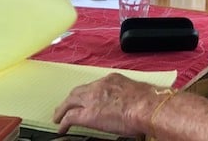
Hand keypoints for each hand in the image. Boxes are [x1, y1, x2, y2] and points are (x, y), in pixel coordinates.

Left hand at [53, 73, 169, 135]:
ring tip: (58, 116)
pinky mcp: (87, 115)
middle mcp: (99, 86)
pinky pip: (69, 117)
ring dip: (63, 109)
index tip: (87, 98)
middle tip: (65, 105)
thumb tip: (132, 103)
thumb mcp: (137, 92)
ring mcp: (92, 99)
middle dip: (70, 98)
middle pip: (78, 91)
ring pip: (70, 101)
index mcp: (112, 79)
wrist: (147, 106)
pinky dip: (63, 122)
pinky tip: (61, 128)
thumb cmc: (148, 101)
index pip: (94, 85)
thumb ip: (129, 95)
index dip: (88, 92)